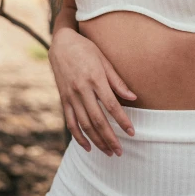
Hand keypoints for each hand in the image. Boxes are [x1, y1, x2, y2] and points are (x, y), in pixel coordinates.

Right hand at [48, 27, 136, 155]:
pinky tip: (88, 147)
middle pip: (97, 119)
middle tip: (120, 151)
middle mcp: (82, 89)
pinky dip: (78, 137)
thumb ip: (117, 81)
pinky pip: (70, 123)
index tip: (132, 132)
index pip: (111, 105)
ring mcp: (71, 96)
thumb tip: (133, 97)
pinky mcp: (63, 100)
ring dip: (97, 141)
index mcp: (95, 78)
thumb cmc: (86, 49)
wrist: (61, 44)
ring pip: (84, 125)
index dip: (122, 120)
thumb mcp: (104, 60)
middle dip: (110, 138)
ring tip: (108, 152)